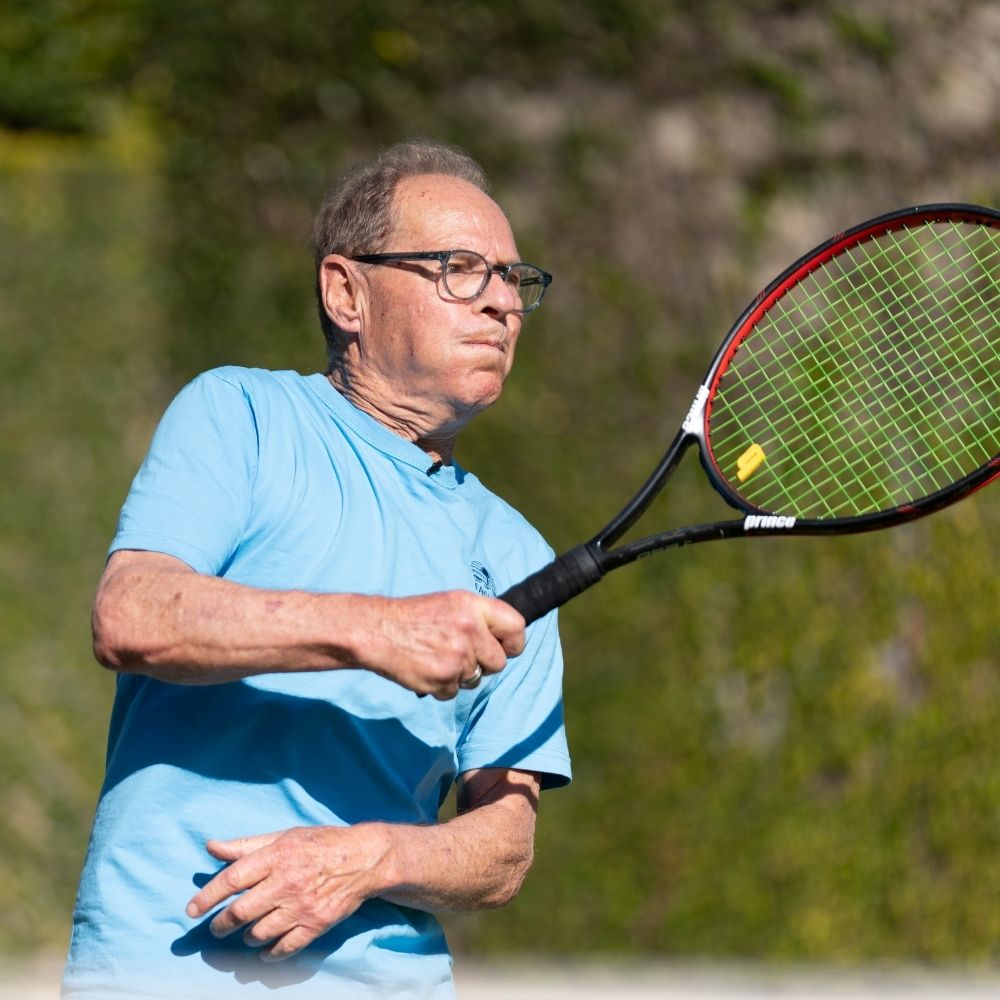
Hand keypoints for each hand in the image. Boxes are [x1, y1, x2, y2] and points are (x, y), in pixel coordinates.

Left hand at [186, 825, 390, 960]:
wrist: (364, 858)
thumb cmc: (320, 843)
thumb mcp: (284, 836)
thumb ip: (246, 845)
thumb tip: (211, 847)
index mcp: (277, 856)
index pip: (232, 879)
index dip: (207, 897)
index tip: (191, 911)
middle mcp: (286, 882)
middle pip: (241, 912)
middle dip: (221, 924)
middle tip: (215, 928)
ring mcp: (302, 906)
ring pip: (259, 933)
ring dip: (245, 937)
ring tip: (244, 933)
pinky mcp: (316, 924)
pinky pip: (284, 948)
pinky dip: (269, 953)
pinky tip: (264, 950)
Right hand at [362, 591, 524, 698]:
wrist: (377, 630)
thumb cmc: (415, 617)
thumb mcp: (451, 603)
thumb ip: (480, 618)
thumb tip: (505, 640)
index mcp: (474, 606)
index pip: (516, 627)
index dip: (513, 643)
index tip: (504, 648)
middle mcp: (469, 630)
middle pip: (498, 662)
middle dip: (483, 664)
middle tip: (460, 654)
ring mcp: (457, 656)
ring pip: (475, 679)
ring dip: (460, 675)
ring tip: (437, 657)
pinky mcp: (443, 679)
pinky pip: (455, 692)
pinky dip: (443, 686)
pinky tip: (427, 668)